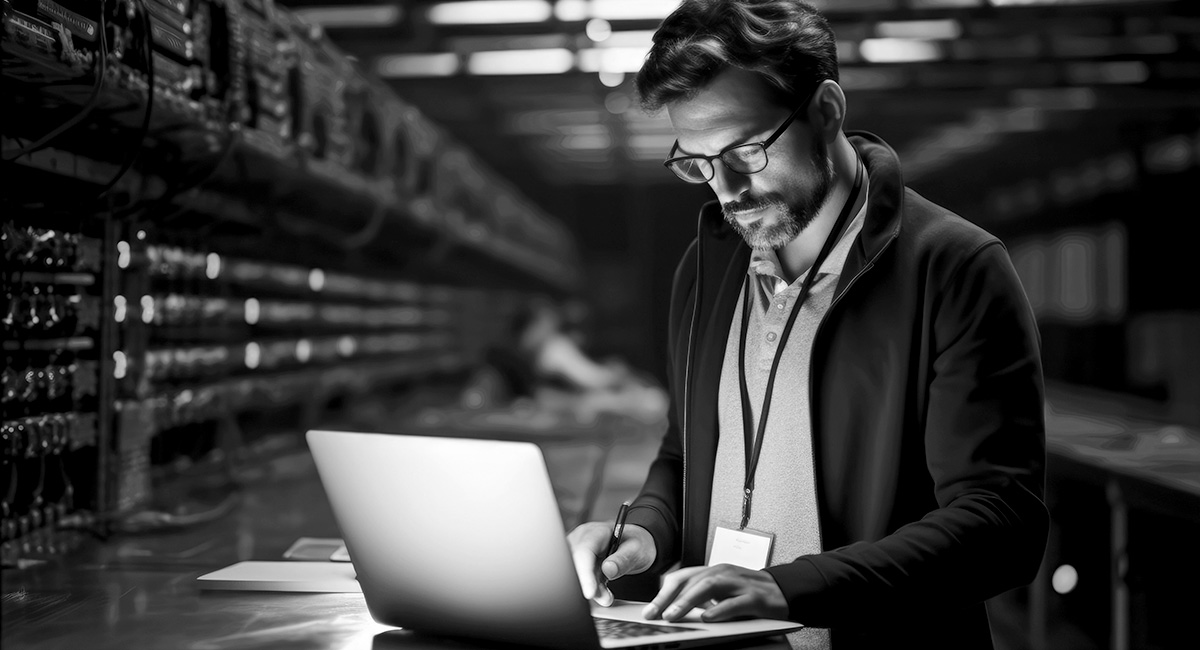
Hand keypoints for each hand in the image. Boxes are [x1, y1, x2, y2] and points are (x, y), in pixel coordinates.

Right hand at [567, 521, 655, 605]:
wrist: (632, 545)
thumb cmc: (633, 543)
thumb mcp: (636, 549)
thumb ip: (623, 559)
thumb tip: (608, 570)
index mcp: (594, 532)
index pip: (584, 551)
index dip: (585, 573)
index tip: (590, 592)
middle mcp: (581, 540)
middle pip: (574, 565)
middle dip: (588, 585)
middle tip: (606, 598)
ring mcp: (576, 552)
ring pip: (575, 574)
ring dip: (591, 589)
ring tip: (607, 596)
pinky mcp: (577, 564)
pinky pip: (579, 578)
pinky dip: (590, 589)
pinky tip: (602, 592)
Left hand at [642, 564, 787, 622]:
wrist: (783, 590)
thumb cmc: (748, 592)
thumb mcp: (722, 591)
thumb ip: (700, 596)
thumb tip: (671, 609)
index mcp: (713, 571)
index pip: (683, 577)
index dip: (664, 592)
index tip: (649, 610)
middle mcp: (724, 573)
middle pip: (691, 580)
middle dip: (669, 597)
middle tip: (654, 614)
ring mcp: (740, 583)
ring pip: (709, 587)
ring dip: (688, 601)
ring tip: (674, 615)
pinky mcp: (755, 597)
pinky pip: (735, 602)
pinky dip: (719, 609)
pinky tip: (708, 618)